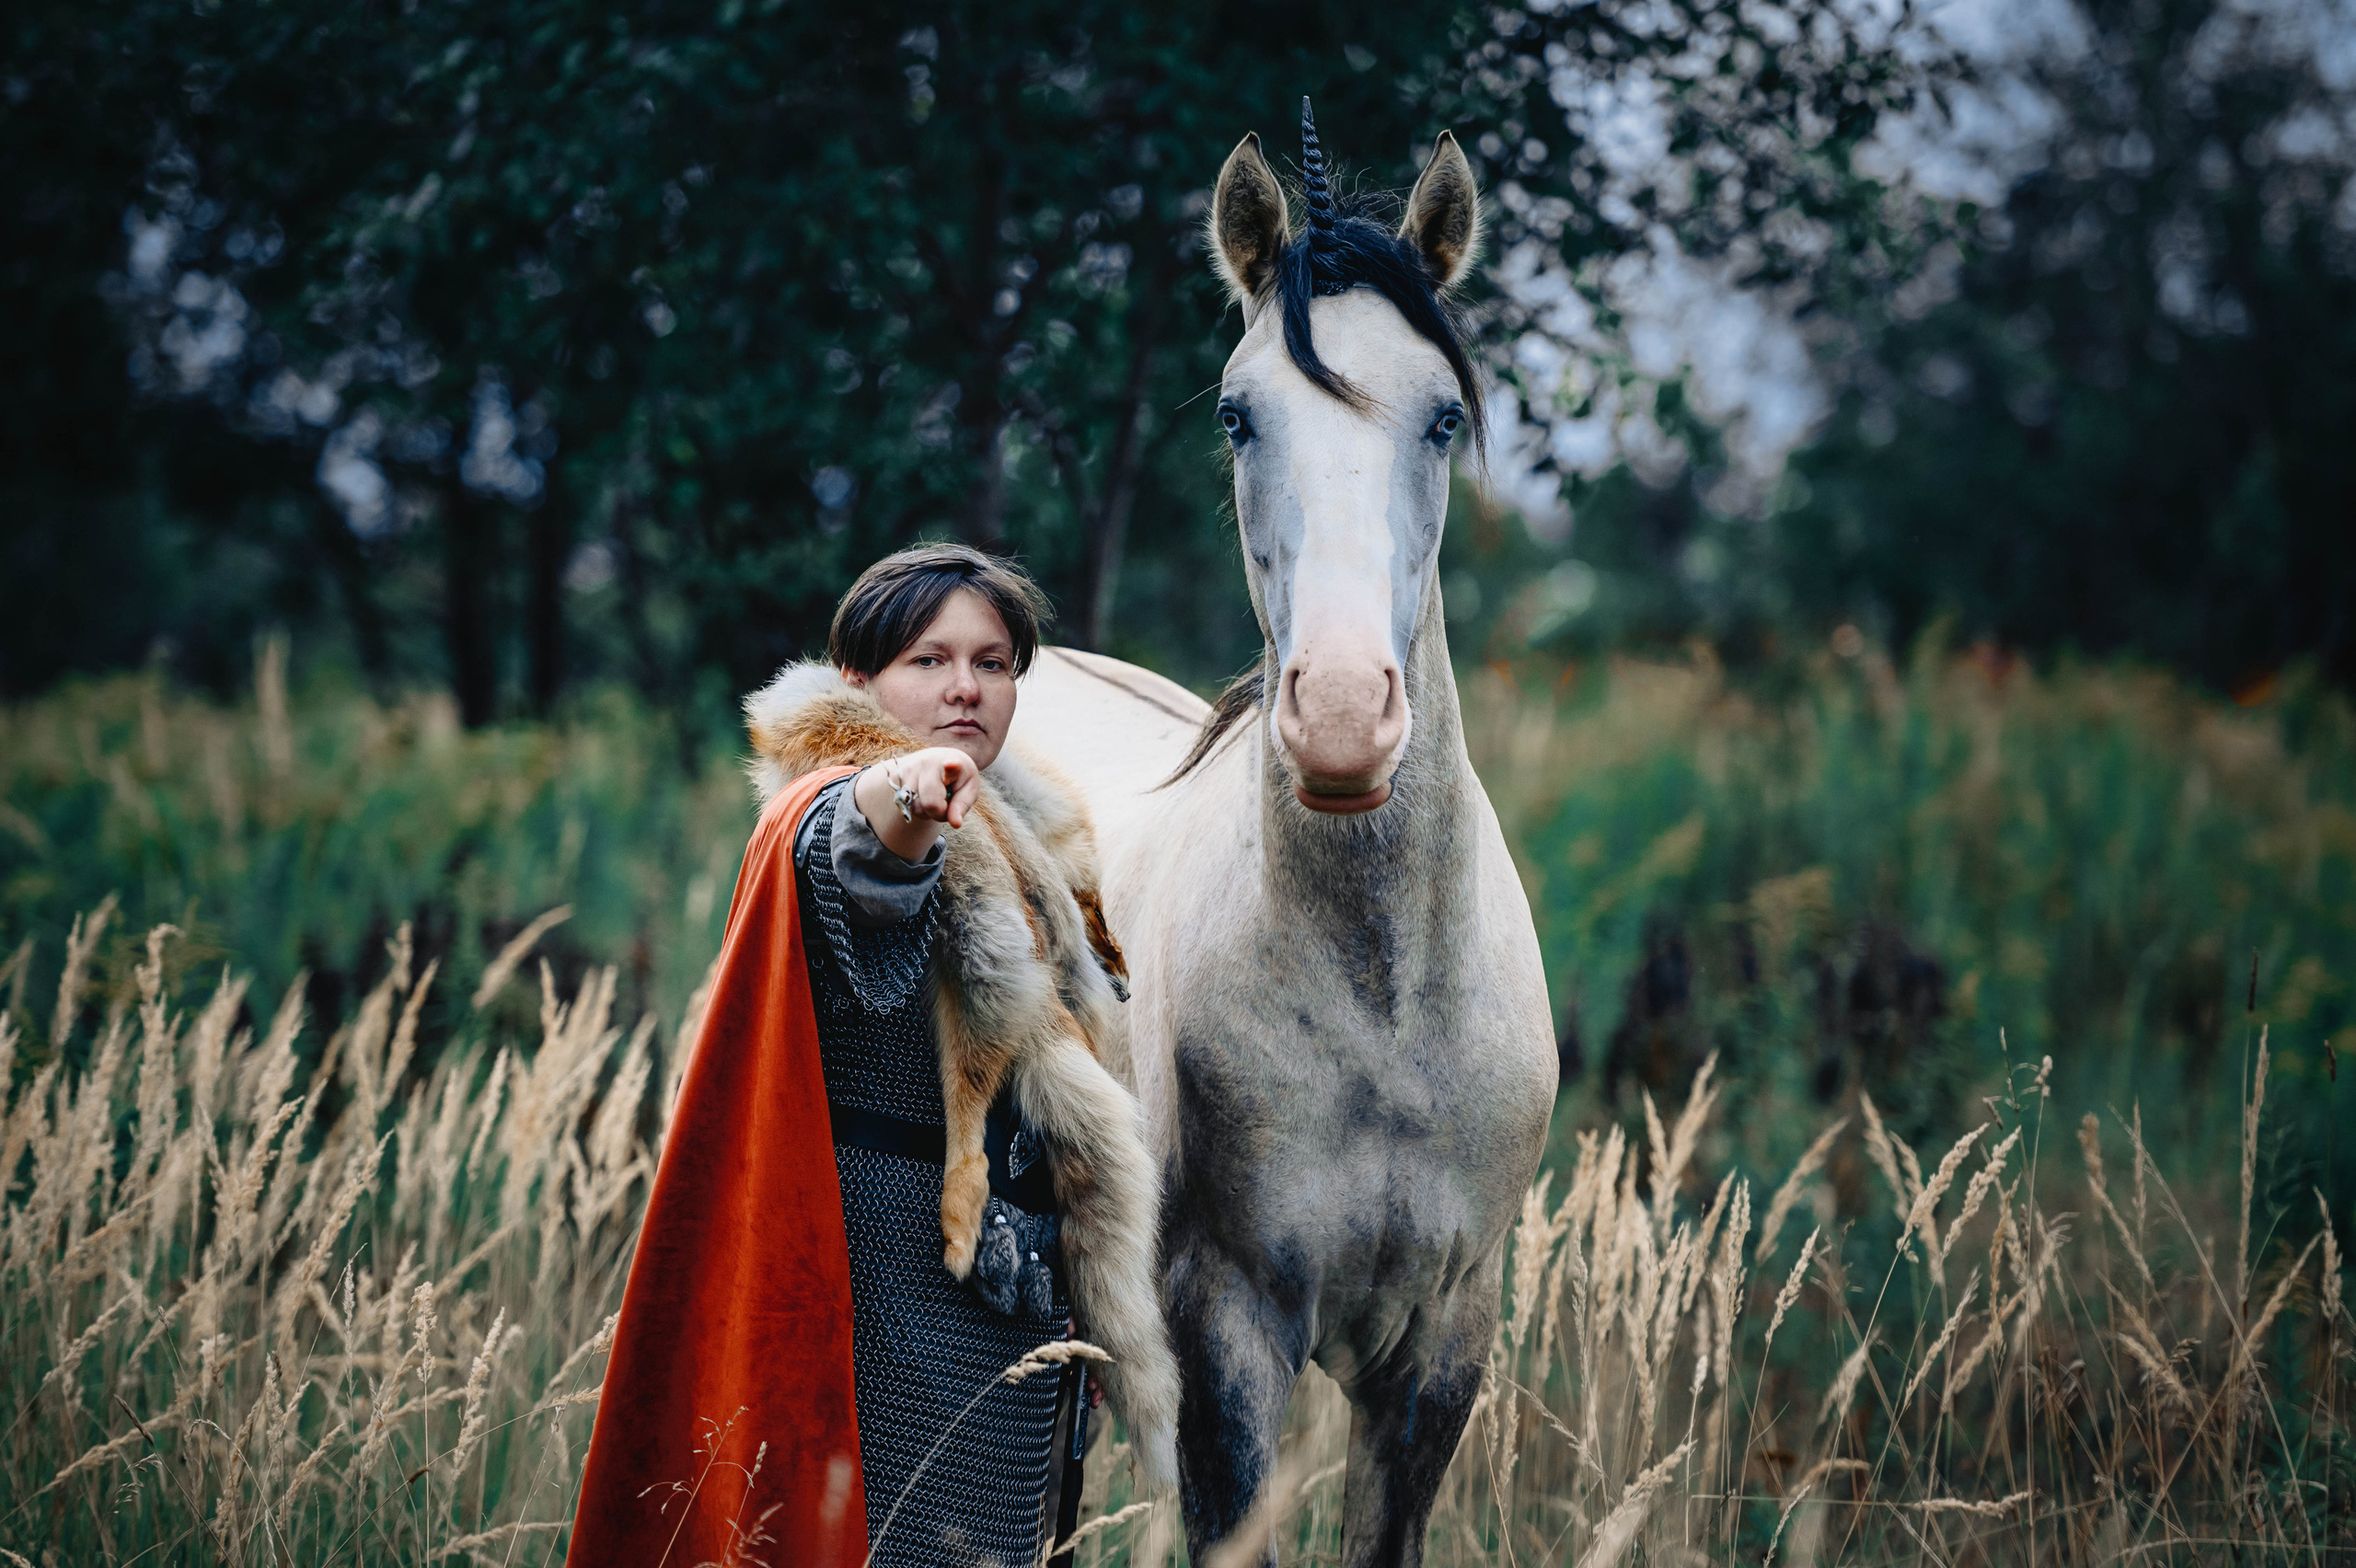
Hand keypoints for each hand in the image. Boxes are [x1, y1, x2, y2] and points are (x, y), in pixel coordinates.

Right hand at [852, 746, 980, 861]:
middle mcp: (926, 762)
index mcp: (950, 763)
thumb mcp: (969, 790)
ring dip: (925, 811)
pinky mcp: (895, 776)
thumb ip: (962, 806)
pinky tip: (921, 794)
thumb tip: (955, 824)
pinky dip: (914, 807)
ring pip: (913, 808)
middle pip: (929, 804)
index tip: (952, 764)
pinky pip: (903, 805)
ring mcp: (908, 769)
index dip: (951, 766)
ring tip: (933, 796)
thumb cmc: (958, 778)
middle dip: (938, 812)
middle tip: (946, 802)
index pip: (950, 767)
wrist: (939, 759)